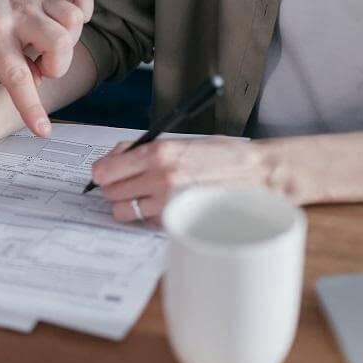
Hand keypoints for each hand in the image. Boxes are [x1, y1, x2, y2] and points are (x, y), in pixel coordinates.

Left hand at [0, 0, 92, 136]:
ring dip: (69, 41)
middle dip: (57, 67)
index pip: (17, 75)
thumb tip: (38, 79)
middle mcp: (19, 14)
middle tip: (40, 67)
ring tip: (48, 47)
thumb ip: (2, 67)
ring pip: (74, 19)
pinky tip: (65, 22)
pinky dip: (83, 10)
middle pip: (59, 42)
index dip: (32, 106)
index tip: (42, 130)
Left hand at [92, 138, 272, 224]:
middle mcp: (159, 177)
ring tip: (146, 196)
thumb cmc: (221, 155)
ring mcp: (169, 202)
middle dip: (115, 188)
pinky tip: (166, 205)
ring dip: (130, 204)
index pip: (104, 170)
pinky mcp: (179, 220)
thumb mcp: (179, 141)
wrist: (258, 173)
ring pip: (125, 211)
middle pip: (110, 193)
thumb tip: (114, 158)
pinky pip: (148, 221)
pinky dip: (151, 215)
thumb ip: (143, 149)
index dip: (103, 173)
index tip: (107, 174)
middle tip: (129, 184)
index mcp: (157, 152)